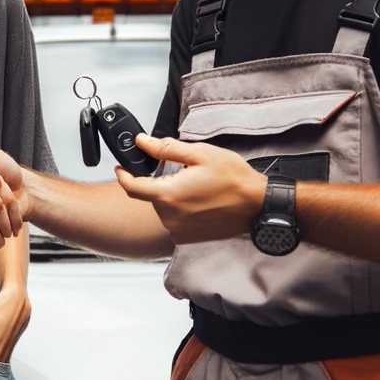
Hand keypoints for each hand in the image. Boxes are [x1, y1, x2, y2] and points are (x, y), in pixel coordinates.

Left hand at [114, 134, 267, 245]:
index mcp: (168, 195)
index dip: (123, 175)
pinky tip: (200, 201)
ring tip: (197, 187)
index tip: (121, 167)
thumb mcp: (199, 154)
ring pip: (163, 208)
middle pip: (151, 195)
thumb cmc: (233, 179)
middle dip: (161, 181)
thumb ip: (165, 149)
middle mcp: (169, 217)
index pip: (132, 187)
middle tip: (184, 172)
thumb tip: (142, 142)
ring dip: (172, 196)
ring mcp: (178, 230)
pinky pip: (174, 220)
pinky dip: (181, 209)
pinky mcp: (188, 238)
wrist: (258, 205)